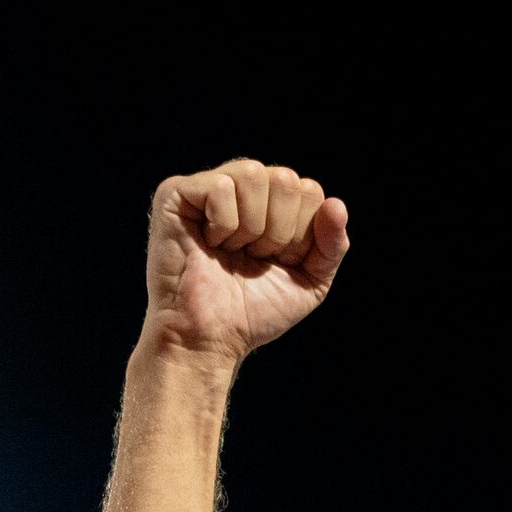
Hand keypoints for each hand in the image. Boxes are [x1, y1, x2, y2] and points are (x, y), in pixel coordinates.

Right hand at [141, 159, 349, 367]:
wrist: (210, 337)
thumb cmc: (253, 312)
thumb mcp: (310, 281)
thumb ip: (332, 245)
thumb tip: (336, 204)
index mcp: (273, 202)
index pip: (309, 191)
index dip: (301, 235)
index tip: (277, 262)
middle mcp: (242, 188)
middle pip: (286, 179)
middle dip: (278, 231)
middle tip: (252, 258)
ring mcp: (208, 186)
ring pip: (253, 174)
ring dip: (250, 227)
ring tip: (230, 252)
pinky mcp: (176, 192)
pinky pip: (221, 186)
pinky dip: (222, 225)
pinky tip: (208, 244)